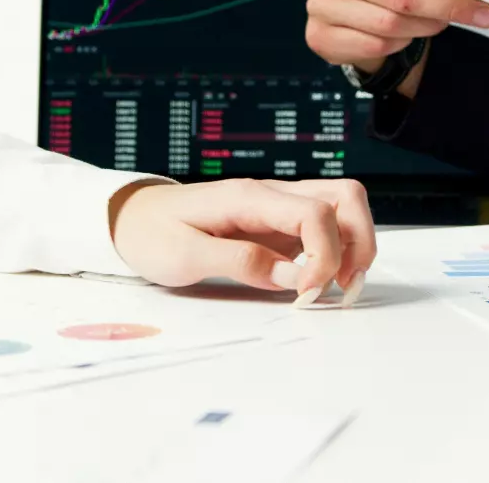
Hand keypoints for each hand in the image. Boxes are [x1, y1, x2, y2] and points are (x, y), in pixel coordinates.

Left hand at [109, 178, 376, 306]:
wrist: (130, 218)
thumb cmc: (151, 233)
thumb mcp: (183, 255)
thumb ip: (238, 263)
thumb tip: (293, 277)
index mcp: (247, 197)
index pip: (314, 213)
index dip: (325, 255)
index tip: (308, 293)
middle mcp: (269, 195)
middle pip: (345, 196)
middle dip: (359, 242)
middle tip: (341, 288)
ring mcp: (276, 207)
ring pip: (341, 207)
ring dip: (354, 246)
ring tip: (338, 287)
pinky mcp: (277, 223)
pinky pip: (324, 226)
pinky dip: (336, 251)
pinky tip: (318, 281)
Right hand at [305, 0, 488, 94]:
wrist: (336, 12)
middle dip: (446, 4)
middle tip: (481, 12)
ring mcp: (323, 6)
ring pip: (391, 25)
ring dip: (425, 26)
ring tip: (441, 22)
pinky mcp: (322, 36)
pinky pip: (376, 45)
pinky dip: (400, 43)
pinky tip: (405, 34)